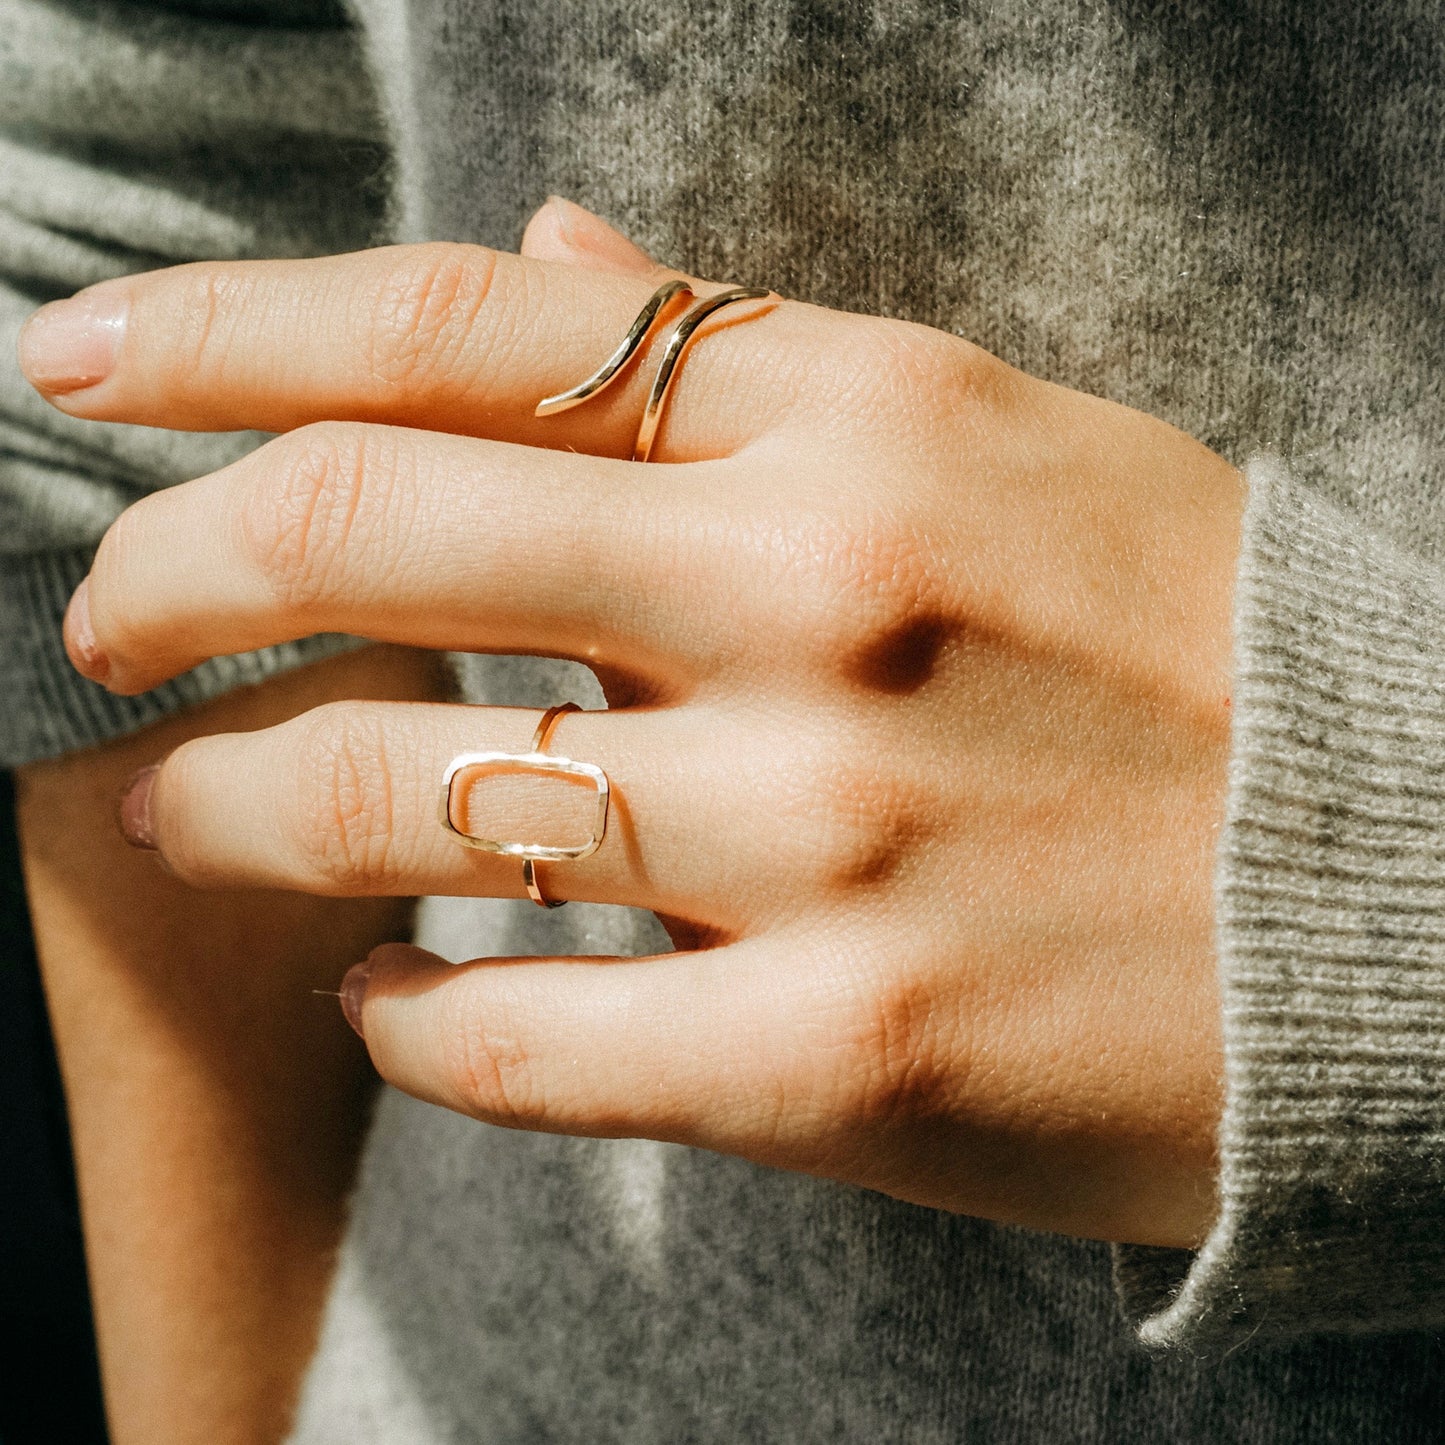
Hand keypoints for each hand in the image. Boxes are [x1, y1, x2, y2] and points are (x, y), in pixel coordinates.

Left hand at [20, 198, 1241, 1247]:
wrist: (1407, 901)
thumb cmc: (1198, 662)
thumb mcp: (1000, 449)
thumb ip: (753, 358)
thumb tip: (554, 262)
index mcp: (861, 425)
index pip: (464, 328)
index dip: (228, 332)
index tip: (84, 371)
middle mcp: (824, 603)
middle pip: (371, 531)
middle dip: (171, 571)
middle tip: (107, 620)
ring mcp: (830, 842)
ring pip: (399, 801)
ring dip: (234, 806)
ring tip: (185, 812)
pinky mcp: (844, 1056)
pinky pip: (523, 1042)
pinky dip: (407, 1017)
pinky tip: (391, 995)